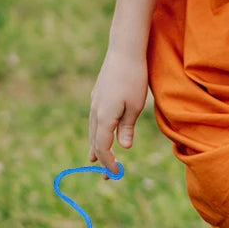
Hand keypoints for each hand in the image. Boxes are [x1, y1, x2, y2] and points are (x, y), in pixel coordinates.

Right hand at [88, 50, 148, 173]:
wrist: (124, 50)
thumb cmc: (134, 78)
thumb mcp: (135, 106)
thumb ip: (127, 128)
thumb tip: (123, 147)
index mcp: (104, 117)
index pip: (104, 147)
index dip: (109, 163)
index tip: (117, 174)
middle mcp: (95, 111)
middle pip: (96, 141)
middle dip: (101, 159)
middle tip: (106, 177)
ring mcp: (94, 102)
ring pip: (93, 131)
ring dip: (95, 146)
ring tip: (94, 160)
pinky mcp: (97, 95)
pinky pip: (94, 120)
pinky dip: (97, 133)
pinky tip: (99, 134)